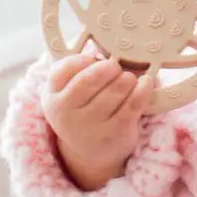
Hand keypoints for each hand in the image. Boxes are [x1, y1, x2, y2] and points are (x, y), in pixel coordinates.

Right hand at [41, 53, 153, 190]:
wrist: (92, 152)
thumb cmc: (83, 109)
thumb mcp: (70, 93)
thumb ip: (78, 70)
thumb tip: (107, 44)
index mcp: (51, 97)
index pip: (63, 70)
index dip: (82, 60)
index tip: (93, 60)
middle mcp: (66, 114)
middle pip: (89, 80)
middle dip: (107, 68)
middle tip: (115, 67)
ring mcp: (89, 126)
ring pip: (114, 91)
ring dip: (126, 79)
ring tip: (128, 78)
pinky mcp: (114, 134)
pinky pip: (133, 105)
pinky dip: (142, 90)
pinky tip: (145, 83)